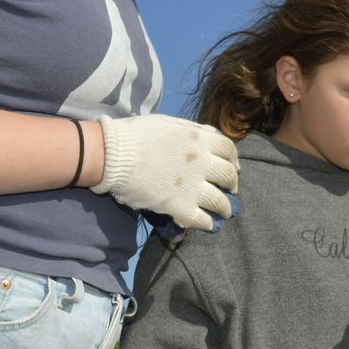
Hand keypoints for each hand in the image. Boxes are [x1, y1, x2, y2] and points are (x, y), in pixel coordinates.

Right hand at [93, 115, 239, 232]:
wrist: (114, 155)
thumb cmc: (136, 136)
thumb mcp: (170, 124)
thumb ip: (193, 131)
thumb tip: (209, 135)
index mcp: (199, 140)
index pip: (228, 150)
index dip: (234, 160)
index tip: (235, 167)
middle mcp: (201, 163)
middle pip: (228, 176)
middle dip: (233, 185)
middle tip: (231, 190)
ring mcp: (192, 186)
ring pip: (219, 202)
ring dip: (225, 208)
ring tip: (224, 213)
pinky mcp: (179, 206)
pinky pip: (201, 219)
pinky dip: (207, 223)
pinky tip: (207, 224)